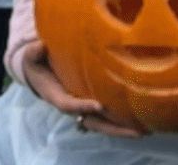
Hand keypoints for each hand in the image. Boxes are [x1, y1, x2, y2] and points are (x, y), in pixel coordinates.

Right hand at [20, 40, 143, 138]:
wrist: (38, 70)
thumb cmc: (37, 61)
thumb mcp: (32, 56)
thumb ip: (34, 52)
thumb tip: (40, 46)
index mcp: (56, 95)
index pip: (69, 105)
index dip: (83, 106)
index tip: (99, 105)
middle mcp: (71, 103)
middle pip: (92, 121)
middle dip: (112, 127)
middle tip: (136, 130)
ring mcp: (82, 104)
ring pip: (101, 122)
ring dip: (121, 128)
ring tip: (145, 130)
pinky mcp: (90, 100)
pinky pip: (106, 115)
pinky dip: (120, 119)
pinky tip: (140, 119)